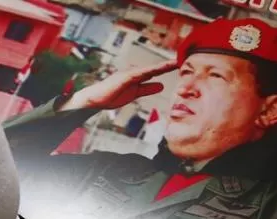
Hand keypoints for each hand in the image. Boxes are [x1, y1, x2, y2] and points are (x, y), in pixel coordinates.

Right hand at [62, 61, 177, 110]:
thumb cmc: (112, 96)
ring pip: (148, 70)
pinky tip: (155, 71)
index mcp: (137, 76)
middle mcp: (134, 72)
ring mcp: (128, 74)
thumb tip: (162, 86)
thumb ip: (147, 89)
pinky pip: (137, 75)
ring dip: (160, 67)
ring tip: (173, 63)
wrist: (95, 99)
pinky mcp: (123, 78)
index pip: (154, 72)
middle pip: (154, 68)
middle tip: (181, 60)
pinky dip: (147, 72)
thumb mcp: (135, 93)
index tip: (179, 65)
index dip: (166, 68)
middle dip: (167, 65)